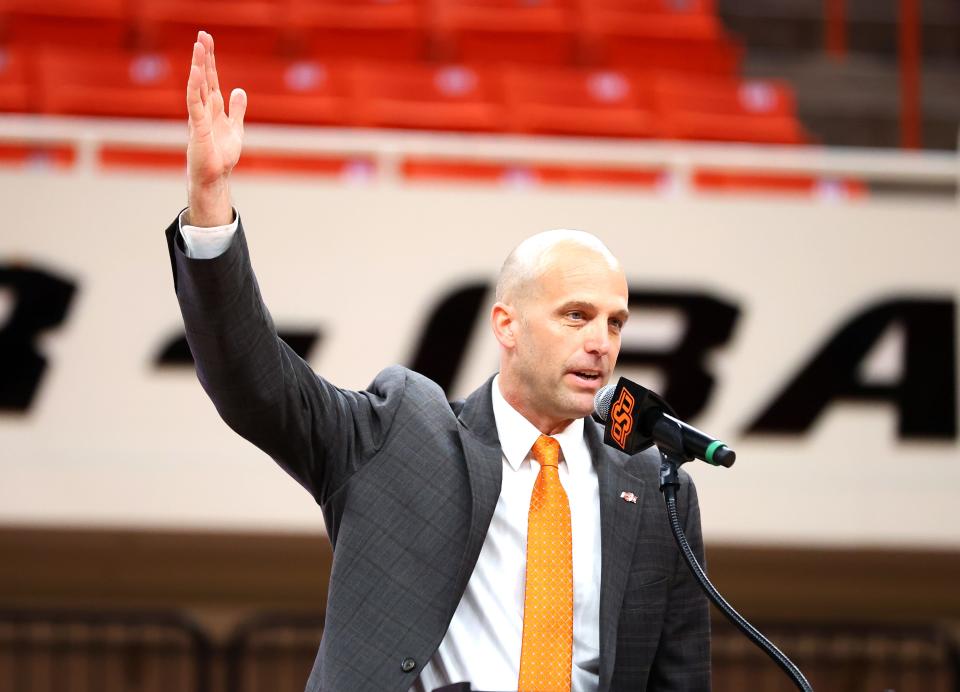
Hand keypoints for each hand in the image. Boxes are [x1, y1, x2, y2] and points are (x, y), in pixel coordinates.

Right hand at [185, 31, 246, 226]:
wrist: (214, 176)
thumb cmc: (221, 155)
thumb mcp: (236, 128)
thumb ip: (237, 109)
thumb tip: (240, 90)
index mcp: (213, 108)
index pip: (211, 79)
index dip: (210, 60)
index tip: (207, 40)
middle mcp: (204, 109)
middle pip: (204, 78)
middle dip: (203, 57)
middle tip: (202, 35)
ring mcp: (198, 117)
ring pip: (197, 87)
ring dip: (198, 67)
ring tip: (198, 47)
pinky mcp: (197, 129)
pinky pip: (194, 105)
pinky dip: (195, 89)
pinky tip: (196, 73)